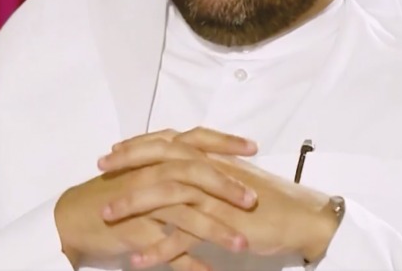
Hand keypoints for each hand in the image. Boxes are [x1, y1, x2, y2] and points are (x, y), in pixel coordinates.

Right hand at [54, 128, 258, 270]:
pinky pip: (165, 248)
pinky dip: (188, 262)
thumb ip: (169, 165)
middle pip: (193, 174)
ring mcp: (140, 203)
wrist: (72, 217)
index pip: (193, 140)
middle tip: (252, 200)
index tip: (252, 148)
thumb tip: (203, 162)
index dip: (223, 142)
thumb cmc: (108, 195)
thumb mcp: (141, 174)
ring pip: (183, 213)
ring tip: (241, 245)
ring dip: (215, 230)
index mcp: (154, 158)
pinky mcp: (133, 230)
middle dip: (226, 186)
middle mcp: (148, 174)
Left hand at [100, 132, 339, 265]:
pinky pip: (185, 237)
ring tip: (108, 215)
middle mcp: (210, 170)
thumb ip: (207, 169)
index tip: (113, 151)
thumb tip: (184, 165)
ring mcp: (215, 196)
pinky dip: (160, 249)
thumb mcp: (231, 178)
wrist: (300, 217)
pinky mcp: (222, 223)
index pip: (168, 143)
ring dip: (134, 204)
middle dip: (127, 164)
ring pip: (167, 194)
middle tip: (101, 171)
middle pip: (161, 160)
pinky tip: (140, 259)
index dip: (139, 145)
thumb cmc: (267, 199)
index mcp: (210, 157)